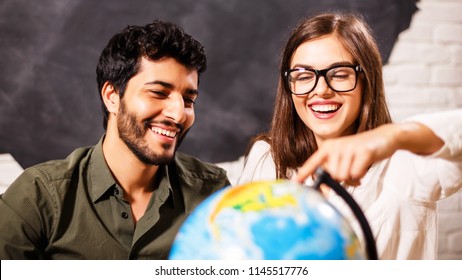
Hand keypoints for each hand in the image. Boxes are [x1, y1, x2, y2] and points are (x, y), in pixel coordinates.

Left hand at [292, 122, 442, 184]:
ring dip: (353, 178)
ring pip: (344, 177)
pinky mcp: (363, 151)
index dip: (303, 174)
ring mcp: (348, 148)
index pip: (312, 163)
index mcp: (328, 148)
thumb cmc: (361, 152)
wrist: (384, 137)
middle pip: (332, 176)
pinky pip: (356, 174)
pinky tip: (365, 167)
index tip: (294, 183)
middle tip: (352, 174)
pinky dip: (361, 175)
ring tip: (358, 169)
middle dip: (343, 180)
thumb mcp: (344, 158)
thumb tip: (326, 190)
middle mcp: (335, 146)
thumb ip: (334, 172)